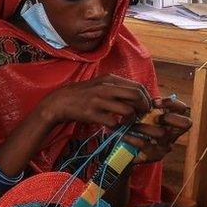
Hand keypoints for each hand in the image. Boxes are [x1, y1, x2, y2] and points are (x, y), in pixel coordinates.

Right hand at [37, 74, 152, 128]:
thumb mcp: (100, 84)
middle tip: (141, 115)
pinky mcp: (92, 114)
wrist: (60, 102)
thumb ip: (117, 87)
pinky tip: (114, 126)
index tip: (145, 106)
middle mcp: (106, 88)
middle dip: (144, 107)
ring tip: (127, 122)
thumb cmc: (82, 94)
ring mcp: (99, 101)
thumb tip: (137, 95)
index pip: (138, 86)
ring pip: (128, 110)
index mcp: (110, 79)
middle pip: (136, 96)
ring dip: (131, 119)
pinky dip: (117, 127)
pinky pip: (113, 122)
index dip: (146, 98)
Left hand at [124, 96, 191, 163]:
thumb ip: (147, 106)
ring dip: (144, 127)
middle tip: (154, 117)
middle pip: (186, 123)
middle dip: (169, 117)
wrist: (125, 150)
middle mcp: (173, 132)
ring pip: (163, 133)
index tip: (155, 102)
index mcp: (171, 120)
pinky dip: (133, 138)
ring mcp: (166, 144)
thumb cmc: (135, 128)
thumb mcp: (142, 115)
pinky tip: (124, 135)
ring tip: (130, 125)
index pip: (182, 109)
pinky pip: (146, 144)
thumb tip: (146, 98)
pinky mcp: (156, 155)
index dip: (172, 103)